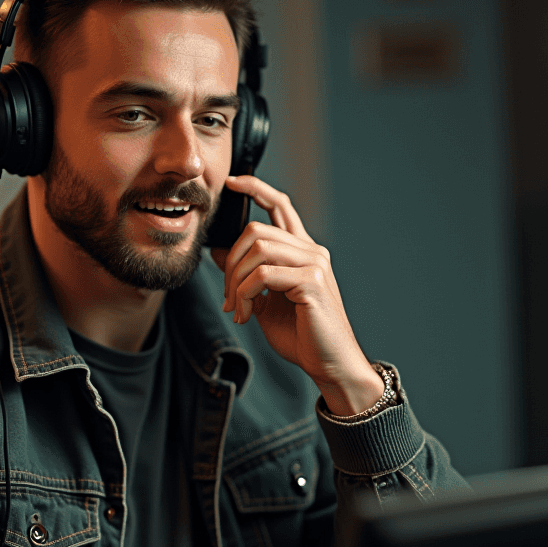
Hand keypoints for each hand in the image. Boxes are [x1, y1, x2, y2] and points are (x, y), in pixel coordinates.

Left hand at [210, 175, 383, 415]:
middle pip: (256, 230)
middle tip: (227, 296)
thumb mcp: (265, 300)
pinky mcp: (312, 282)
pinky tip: (246, 315)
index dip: (256, 188)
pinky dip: (245, 294)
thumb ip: (247, 273)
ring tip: (236, 309)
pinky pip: (264, 274)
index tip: (231, 182)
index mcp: (302, 251)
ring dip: (236, 282)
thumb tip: (218, 252)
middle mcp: (311, 251)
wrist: (329, 364)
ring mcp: (314, 264)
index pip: (280, 205)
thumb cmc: (301, 335)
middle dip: (230, 262)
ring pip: (258, 249)